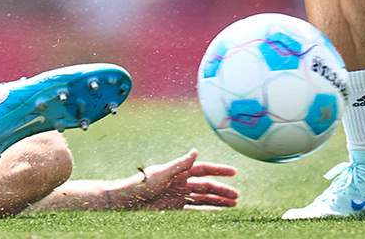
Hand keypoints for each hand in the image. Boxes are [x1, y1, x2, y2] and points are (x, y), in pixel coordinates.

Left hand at [117, 150, 238, 210]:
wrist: (128, 201)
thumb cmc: (142, 184)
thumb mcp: (161, 173)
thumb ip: (179, 164)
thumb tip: (195, 151)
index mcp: (179, 171)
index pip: (203, 169)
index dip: (219, 170)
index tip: (233, 172)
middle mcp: (181, 182)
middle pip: (206, 186)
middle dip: (222, 190)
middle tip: (236, 196)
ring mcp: (179, 196)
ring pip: (203, 199)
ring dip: (217, 201)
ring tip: (232, 205)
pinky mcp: (175, 208)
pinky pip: (194, 210)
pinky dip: (206, 211)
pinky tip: (216, 213)